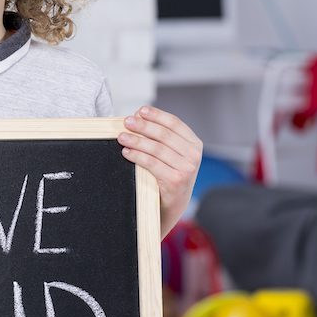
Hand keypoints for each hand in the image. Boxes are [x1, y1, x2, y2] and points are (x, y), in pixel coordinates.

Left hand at [117, 106, 202, 237]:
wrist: (172, 206)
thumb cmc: (169, 176)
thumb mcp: (172, 154)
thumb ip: (162, 137)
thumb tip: (139, 115)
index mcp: (195, 144)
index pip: (174, 123)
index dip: (156, 115)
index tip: (140, 110)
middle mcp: (194, 155)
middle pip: (164, 135)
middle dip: (143, 126)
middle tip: (127, 121)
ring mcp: (187, 169)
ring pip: (156, 148)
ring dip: (136, 141)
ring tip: (122, 137)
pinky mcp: (175, 180)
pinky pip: (151, 163)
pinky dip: (137, 156)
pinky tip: (126, 152)